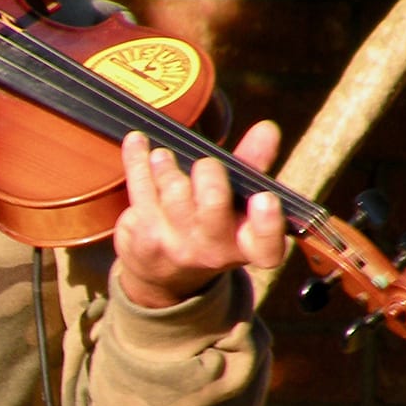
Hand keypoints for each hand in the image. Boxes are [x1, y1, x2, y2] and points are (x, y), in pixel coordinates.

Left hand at [113, 121, 287, 309]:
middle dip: (209, 173)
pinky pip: (141, 188)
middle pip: (213, 204)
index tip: (264, 198)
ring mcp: (177, 247)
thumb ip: (252, 167)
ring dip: (168, 166)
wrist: (161, 276)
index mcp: (247, 245)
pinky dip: (138, 159)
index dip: (268, 224)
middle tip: (206, 164)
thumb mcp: (236, 205)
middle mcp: (214, 251)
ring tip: (163, 156)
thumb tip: (267, 128)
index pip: (266, 246)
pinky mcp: (144, 238)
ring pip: (175, 193)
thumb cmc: (209, 226)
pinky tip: (137, 141)